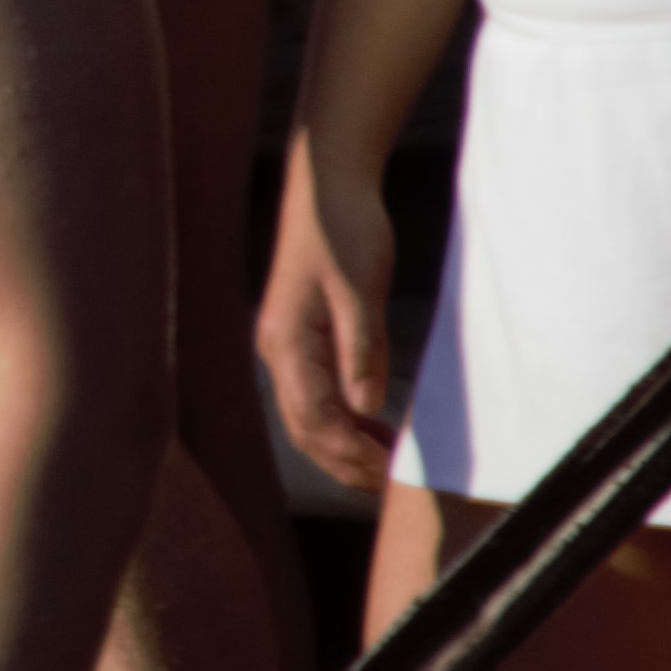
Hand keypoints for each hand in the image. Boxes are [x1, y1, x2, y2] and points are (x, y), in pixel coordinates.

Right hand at [257, 148, 397, 495]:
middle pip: (305, 428)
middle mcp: (279, 351)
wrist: (328, 184)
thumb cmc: (342, 227)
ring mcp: (290, 347)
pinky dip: (348, 422)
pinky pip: (321, 395)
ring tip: (388, 469)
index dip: (350, 452)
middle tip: (392, 487)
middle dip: (345, 463)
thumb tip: (366, 407)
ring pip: (311, 417)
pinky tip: (377, 430)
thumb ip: (361, 347)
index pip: (314, 418)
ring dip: (346, 447)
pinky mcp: (306, 338)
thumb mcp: (359, 286)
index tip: (390, 473)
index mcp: (286, 341)